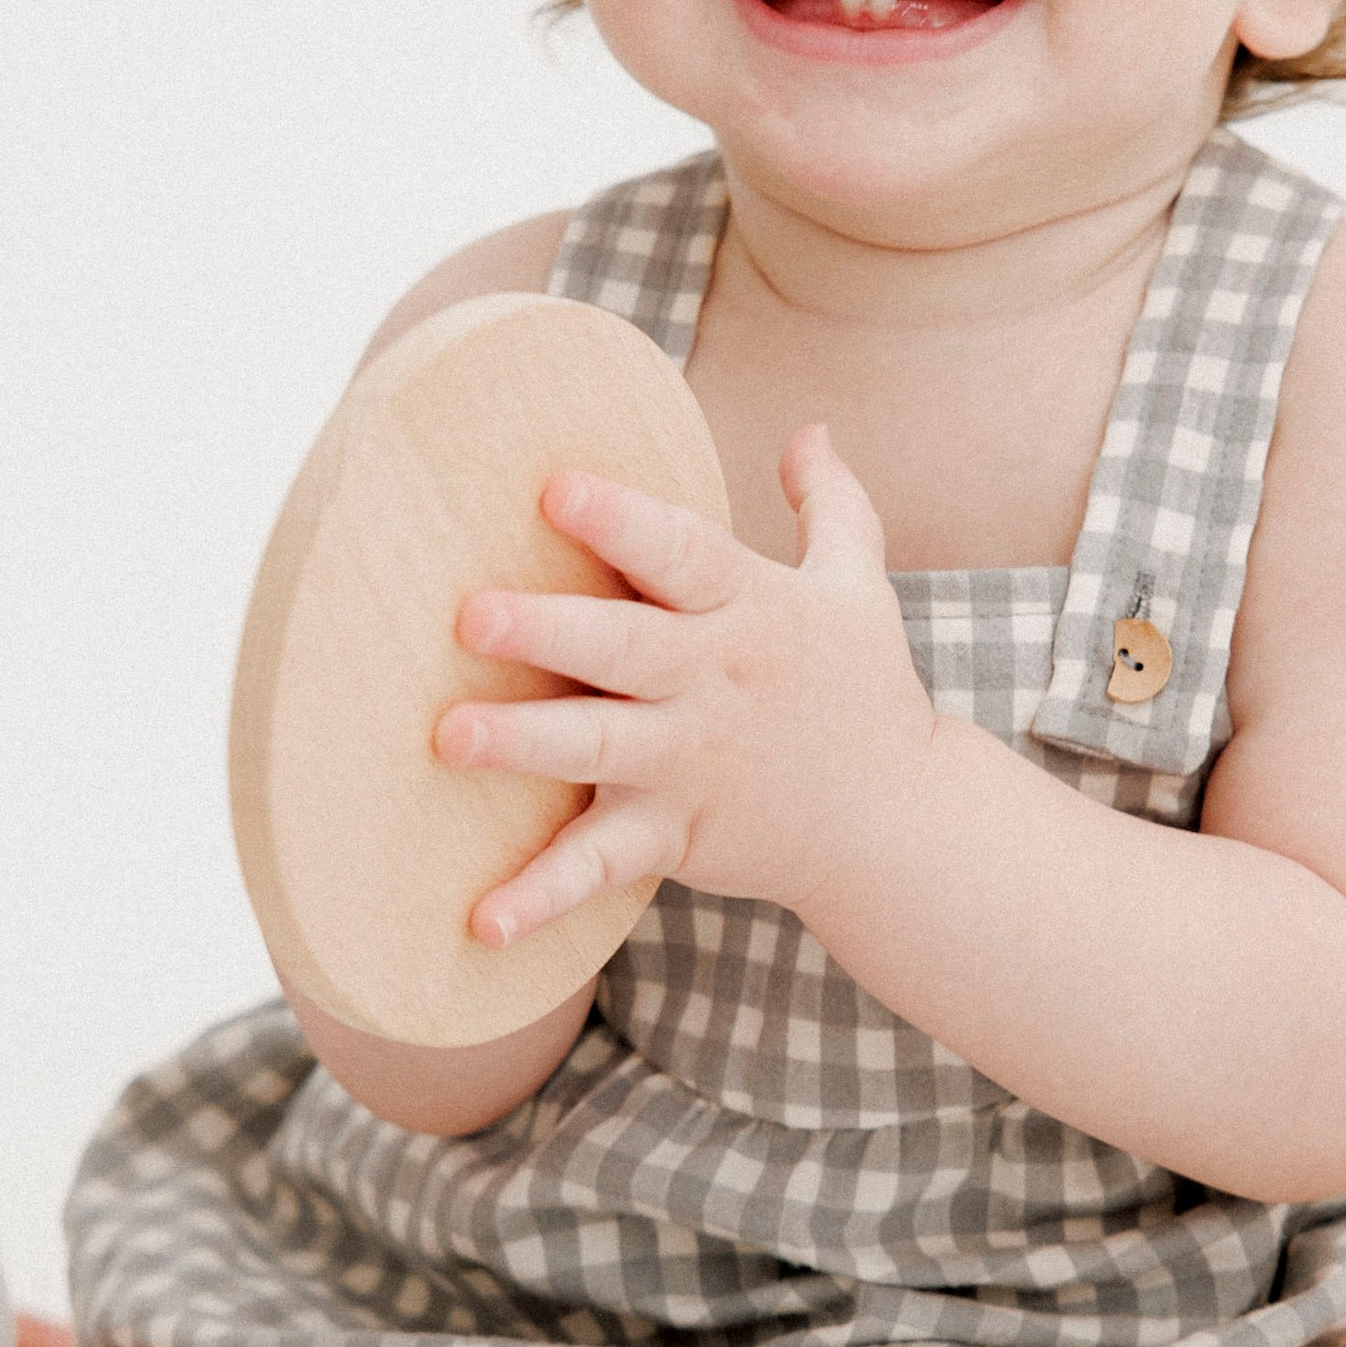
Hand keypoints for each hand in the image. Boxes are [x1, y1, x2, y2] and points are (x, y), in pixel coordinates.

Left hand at [435, 423, 938, 946]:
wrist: (898, 825)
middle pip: (626, 648)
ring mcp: (692, 763)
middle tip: (469, 616)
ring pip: (600, 748)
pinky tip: (481, 919)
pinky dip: (542, 896)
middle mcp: (715, 682)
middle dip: (550, 630)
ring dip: (524, 745)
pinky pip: (602, 866)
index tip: (553, 487)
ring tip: (448, 738)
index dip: (621, 519)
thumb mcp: (861, 587)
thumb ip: (833, 504)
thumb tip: (813, 427)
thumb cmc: (864, 692)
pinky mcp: (676, 835)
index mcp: (749, 610)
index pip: (683, 553)